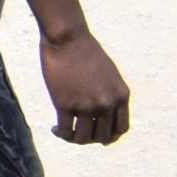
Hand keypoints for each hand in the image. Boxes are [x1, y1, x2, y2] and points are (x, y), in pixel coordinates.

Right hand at [39, 27, 130, 143]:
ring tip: (64, 132)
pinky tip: (54, 128)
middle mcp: (106, 104)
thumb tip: (100, 113)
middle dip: (90, 138)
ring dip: (74, 139)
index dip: (110, 136)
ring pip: (82, 138)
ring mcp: (86, 105)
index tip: (98, 136)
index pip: (121, 128)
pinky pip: (65, 131)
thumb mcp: (108, 73)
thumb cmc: (84, 51)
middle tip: (77, 133)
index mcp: (121, 96)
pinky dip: (60, 133)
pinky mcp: (65, 104)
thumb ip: (108, 93)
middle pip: (102, 136)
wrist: (67, 37)